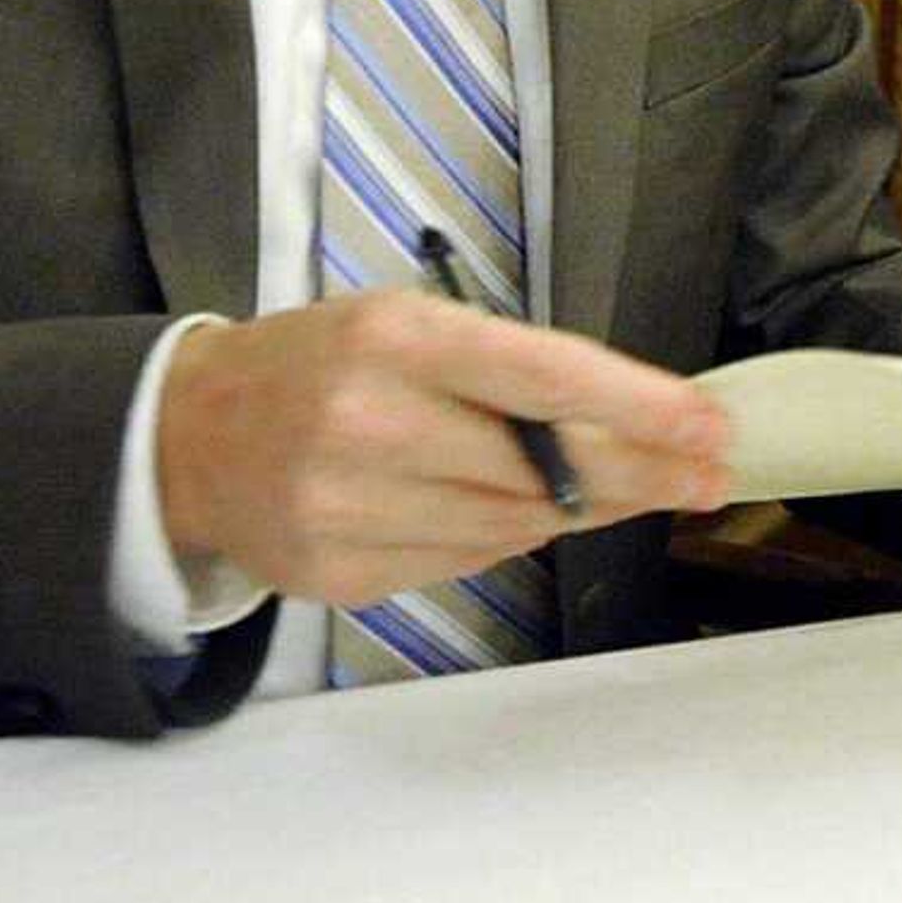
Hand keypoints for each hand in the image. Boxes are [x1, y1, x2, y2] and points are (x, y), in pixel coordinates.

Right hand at [157, 293, 734, 606]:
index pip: (544, 375)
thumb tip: (638, 422)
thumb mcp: (408, 326)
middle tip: (710, 475)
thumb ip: (511, 370)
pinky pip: (463, 563)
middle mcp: (367, 424)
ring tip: (629, 489)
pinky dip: (506, 539)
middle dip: (643, 473)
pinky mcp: (338, 576)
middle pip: (543, 469)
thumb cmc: (325, 363)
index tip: (710, 427)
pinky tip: (524, 514)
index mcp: (394, 340)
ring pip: (513, 527)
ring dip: (585, 510)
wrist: (191, 435)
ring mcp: (347, 510)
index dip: (640, 407)